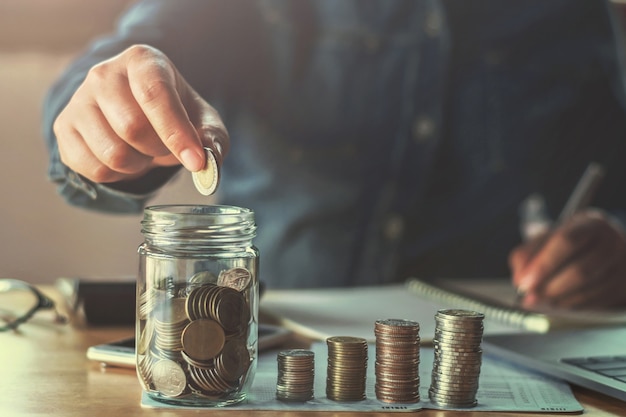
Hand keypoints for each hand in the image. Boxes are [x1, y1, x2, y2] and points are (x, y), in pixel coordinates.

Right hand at [53, 44, 228, 183]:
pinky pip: (95, 170)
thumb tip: (208, 161)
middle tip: (165, 147)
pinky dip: (118, 175)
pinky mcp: (64, 129)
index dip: (176, 133)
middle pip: (132, 128)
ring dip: (139, 165)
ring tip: (144, 151)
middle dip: (159, 150)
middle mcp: (104, 74)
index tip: (196, 161)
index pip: (155, 95)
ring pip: (113, 154)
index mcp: (142, 60)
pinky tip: (124, 157)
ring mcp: (78, 101)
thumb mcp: (201, 119)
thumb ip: (212, 137)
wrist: (135, 111)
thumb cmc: (173, 112)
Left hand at [509, 209, 625, 308]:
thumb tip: (519, 279)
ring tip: (540, 301)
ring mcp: (621, 265)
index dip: (543, 264)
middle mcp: (612, 242)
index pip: (567, 241)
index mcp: (590, 224)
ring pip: (589, 288)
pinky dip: (572, 305)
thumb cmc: (569, 244)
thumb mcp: (546, 240)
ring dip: (559, 299)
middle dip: (550, 287)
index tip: (525, 282)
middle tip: (529, 297)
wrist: (602, 249)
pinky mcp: (623, 286)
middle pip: (580, 269)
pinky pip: (596, 301)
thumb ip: (527, 255)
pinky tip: (557, 304)